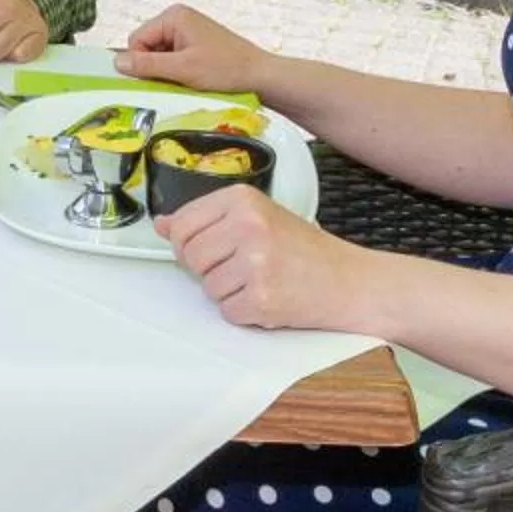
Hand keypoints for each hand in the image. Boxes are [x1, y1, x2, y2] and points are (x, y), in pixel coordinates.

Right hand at [118, 4, 275, 97]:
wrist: (261, 76)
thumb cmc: (225, 70)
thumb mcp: (183, 69)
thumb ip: (148, 65)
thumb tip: (115, 63)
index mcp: (173, 16)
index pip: (136, 40)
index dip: (141, 63)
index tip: (158, 79)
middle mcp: (178, 18)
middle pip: (146, 46)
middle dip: (155, 67)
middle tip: (175, 82)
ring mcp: (188, 31)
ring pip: (158, 55)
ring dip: (167, 71)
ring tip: (186, 82)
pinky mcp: (196, 44)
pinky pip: (172, 58)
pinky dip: (177, 72)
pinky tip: (191, 80)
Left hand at [157, 187, 349, 330]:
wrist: (350, 282)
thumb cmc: (305, 250)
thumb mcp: (258, 218)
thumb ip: (208, 219)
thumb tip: (162, 224)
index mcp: (243, 199)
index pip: (181, 224)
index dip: (188, 244)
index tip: (209, 249)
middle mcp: (248, 226)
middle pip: (190, 257)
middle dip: (210, 270)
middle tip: (244, 267)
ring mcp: (255, 263)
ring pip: (207, 288)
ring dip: (229, 292)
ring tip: (262, 280)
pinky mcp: (262, 298)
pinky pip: (227, 312)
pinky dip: (244, 312)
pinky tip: (270, 297)